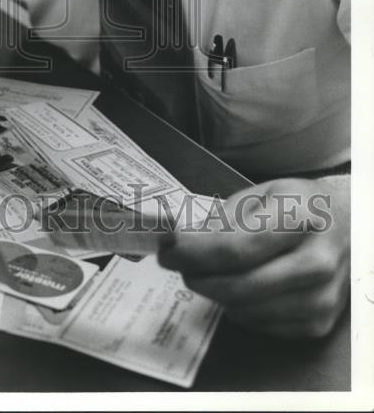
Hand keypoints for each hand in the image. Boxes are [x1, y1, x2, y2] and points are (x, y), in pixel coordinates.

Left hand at [158, 177, 349, 338]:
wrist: (352, 228)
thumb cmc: (299, 205)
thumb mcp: (263, 193)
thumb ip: (224, 217)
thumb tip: (181, 239)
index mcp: (300, 218)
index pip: (235, 247)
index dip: (193, 253)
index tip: (166, 250)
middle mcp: (317, 262)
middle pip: (237, 286)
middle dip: (197, 277)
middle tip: (179, 265)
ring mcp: (321, 298)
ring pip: (245, 310)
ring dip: (215, 294)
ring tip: (206, 272)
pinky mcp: (319, 323)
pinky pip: (260, 325)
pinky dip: (238, 308)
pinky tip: (237, 287)